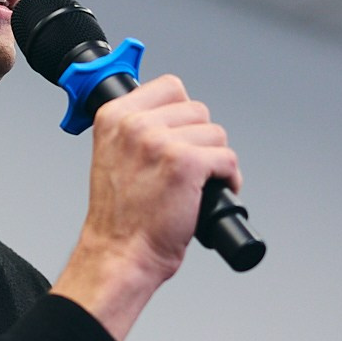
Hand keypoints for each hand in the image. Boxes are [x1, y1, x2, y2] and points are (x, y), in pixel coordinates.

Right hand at [50, 75, 239, 340]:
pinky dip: (229, 178)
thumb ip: (135, 129)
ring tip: (200, 182)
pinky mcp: (186, 163)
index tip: (181, 133)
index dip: (182, 113)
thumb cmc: (119, 216)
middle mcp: (135, 124)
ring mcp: (160, 142)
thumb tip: (175, 116)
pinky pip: (228, 158)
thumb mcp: (112, 155)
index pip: (169, 87)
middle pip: (197, 110)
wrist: (119, 253)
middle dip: (200, 139)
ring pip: (216, 133)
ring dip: (215, 159)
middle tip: (190, 166)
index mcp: (113, 116)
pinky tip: (213, 192)